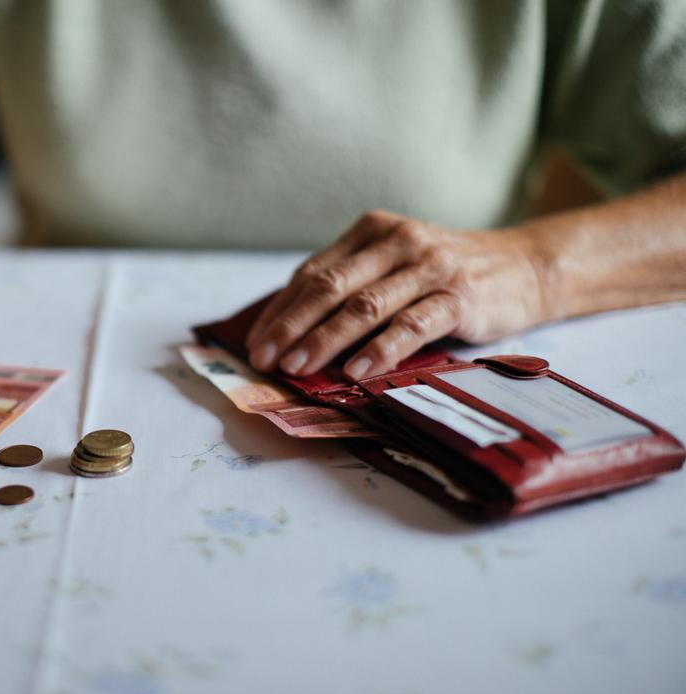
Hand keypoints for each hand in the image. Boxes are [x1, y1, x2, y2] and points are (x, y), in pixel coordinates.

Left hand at [245, 210, 548, 378]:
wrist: (528, 267)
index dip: (281, 310)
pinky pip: (412, 324)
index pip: (313, 273)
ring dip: (325, 339)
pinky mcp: (460, 296)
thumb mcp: (396, 268)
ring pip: (365, 306)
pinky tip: (357, 371)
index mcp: (373, 232)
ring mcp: (430, 267)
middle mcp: (397, 242)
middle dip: (291, 326)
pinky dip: (381, 349)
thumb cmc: (448, 276)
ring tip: (297, 368)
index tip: (256, 343)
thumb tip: (292, 332)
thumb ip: (354, 287)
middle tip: (264, 359)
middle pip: (330, 287)